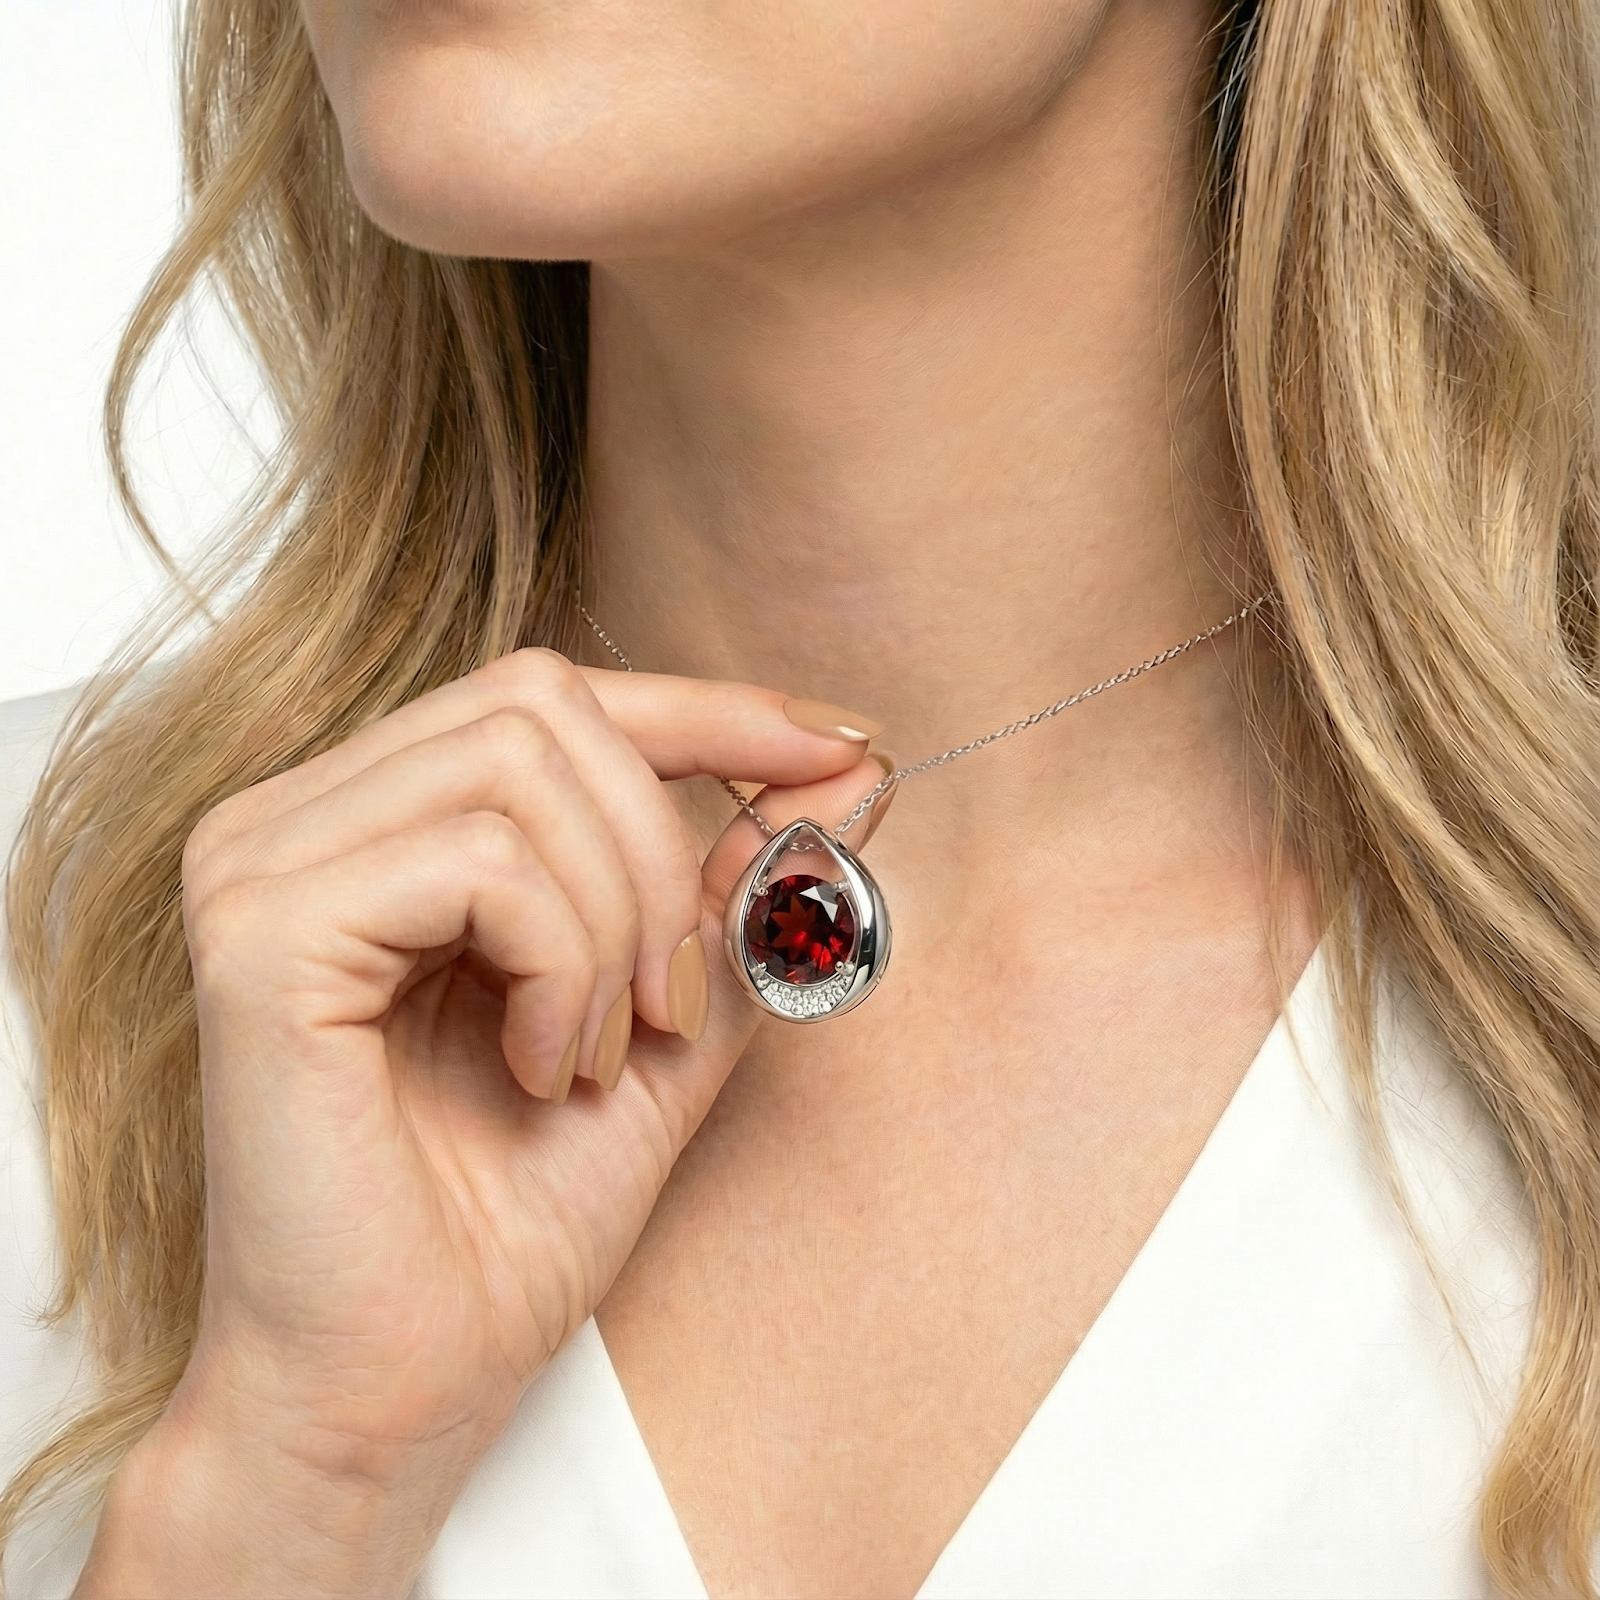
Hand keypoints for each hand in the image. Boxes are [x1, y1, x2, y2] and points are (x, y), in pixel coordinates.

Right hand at [76, 648, 888, 1597]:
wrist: (402, 1388)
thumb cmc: (511, 1217)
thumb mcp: (670, 1020)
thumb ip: (741, 889)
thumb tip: (850, 766)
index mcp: (380, 824)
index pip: (553, 694)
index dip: (710, 709)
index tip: (841, 746)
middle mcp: (302, 817)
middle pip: (543, 705)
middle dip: (659, 851)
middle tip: (671, 1002)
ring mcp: (262, 864)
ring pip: (520, 766)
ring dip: (613, 919)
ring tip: (594, 1052)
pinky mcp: (259, 932)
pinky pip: (478, 860)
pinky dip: (557, 961)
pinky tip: (537, 1066)